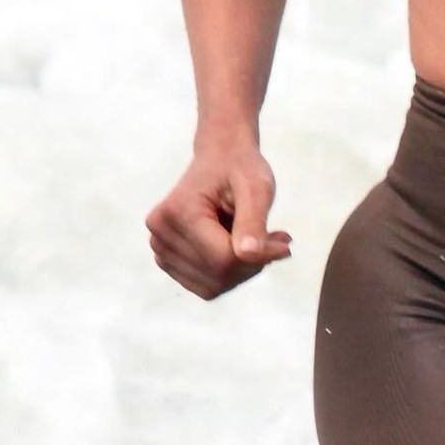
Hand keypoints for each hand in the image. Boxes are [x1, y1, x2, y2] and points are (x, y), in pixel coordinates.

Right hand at [145, 141, 292, 300]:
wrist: (221, 159)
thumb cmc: (240, 169)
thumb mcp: (257, 187)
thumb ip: (253, 220)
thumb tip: (249, 255)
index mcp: (178, 212)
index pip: (223, 259)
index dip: (260, 257)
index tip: (285, 240)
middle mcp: (160, 233)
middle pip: (217, 275)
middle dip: (253, 263)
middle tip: (276, 239)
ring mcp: (160, 249)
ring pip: (212, 285)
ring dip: (244, 270)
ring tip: (258, 239)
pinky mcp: (168, 260)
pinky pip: (206, 285)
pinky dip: (231, 273)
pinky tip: (242, 247)